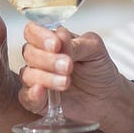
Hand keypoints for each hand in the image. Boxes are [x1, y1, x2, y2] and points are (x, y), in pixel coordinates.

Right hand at [19, 23, 133, 132]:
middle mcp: (39, 58)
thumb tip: (60, 35)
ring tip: (66, 82)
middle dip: (48, 59)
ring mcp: (36, 79)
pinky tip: (42, 91)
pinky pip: (26, 97)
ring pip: (27, 75)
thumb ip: (77, 43)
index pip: (32, 32)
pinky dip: (32, 94)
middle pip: (29, 53)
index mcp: (50, 41)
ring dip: (46, 77)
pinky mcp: (37, 100)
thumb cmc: (98, 69)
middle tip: (68, 66)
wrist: (107, 97)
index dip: (40, 36)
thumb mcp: (95, 49)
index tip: (56, 45)